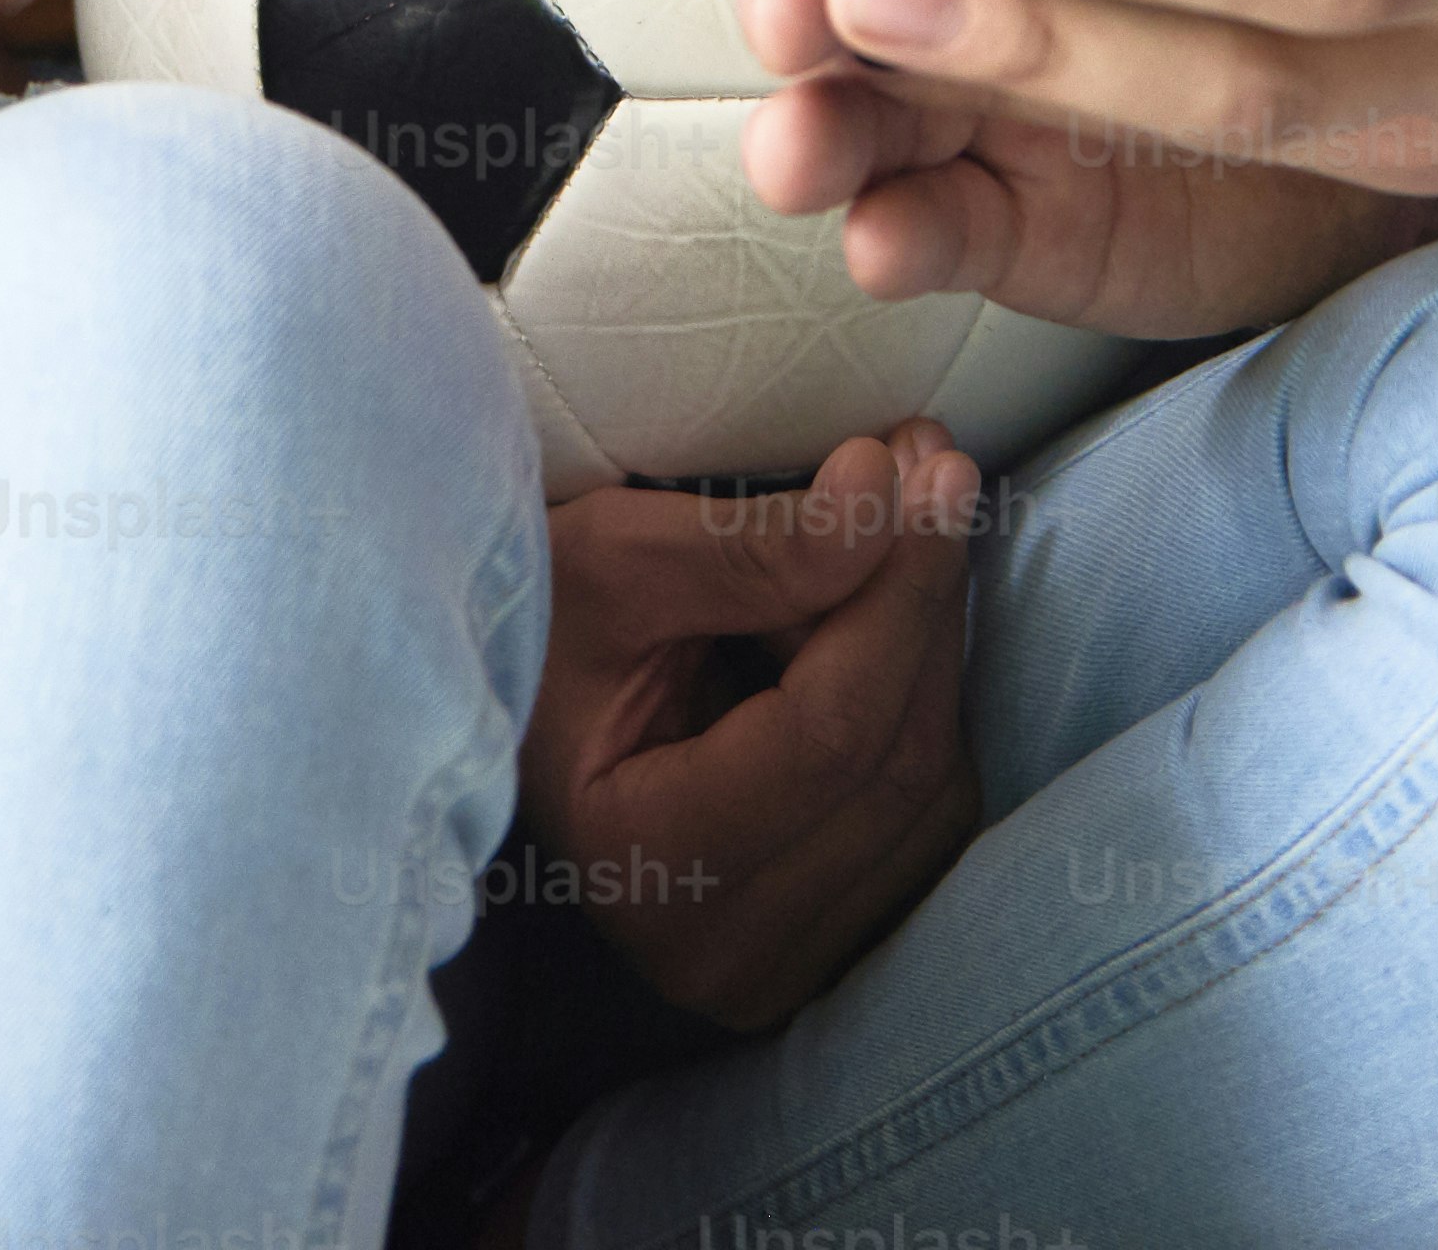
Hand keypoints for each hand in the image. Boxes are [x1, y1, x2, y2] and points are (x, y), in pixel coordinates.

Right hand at [516, 426, 987, 1028]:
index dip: (893, 592)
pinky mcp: (821, 953)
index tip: (924, 468)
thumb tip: (891, 484)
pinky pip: (927, 823)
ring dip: (928, 649)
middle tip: (933, 471)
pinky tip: (875, 633)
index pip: (827, 733)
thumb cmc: (533, 627)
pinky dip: (920, 711)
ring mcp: (777, 969)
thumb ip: (754, 544)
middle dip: (925, 602)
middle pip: (894, 764)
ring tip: (882, 541)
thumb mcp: (612, 562)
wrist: (504, 712)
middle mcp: (720, 950)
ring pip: (930, 793)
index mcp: (645, 863)